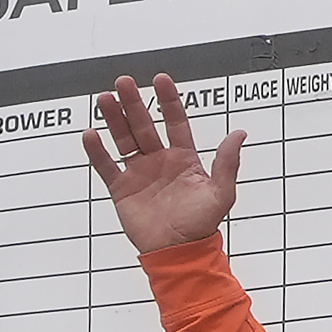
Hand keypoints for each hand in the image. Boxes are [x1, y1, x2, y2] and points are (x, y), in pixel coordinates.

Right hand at [82, 74, 245, 253]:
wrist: (178, 252)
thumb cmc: (202, 225)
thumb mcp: (221, 193)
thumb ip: (227, 162)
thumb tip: (239, 134)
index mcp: (183, 158)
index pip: (174, 121)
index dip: (168, 101)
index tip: (161, 80)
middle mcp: (160, 161)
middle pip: (143, 124)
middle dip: (134, 103)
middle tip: (124, 82)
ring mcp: (139, 173)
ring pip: (123, 139)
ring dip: (114, 119)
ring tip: (105, 99)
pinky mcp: (122, 189)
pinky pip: (107, 166)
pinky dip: (97, 151)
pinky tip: (91, 134)